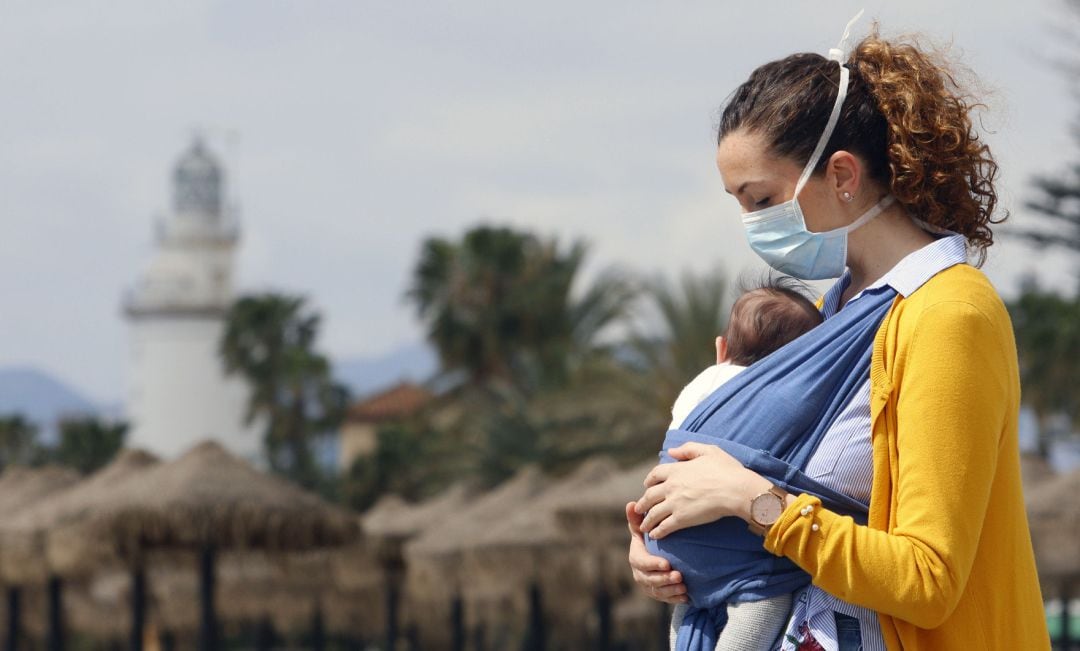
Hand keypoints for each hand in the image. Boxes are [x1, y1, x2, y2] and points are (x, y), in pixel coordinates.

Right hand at [625, 502, 687, 603]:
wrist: (657, 553)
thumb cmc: (650, 537)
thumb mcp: (643, 527)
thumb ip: (637, 518)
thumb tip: (631, 503)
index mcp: (635, 557)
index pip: (641, 562)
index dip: (652, 564)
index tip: (667, 563)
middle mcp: (639, 573)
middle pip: (649, 580)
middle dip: (663, 579)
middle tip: (679, 576)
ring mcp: (648, 585)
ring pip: (657, 592)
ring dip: (670, 590)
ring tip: (683, 586)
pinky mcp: (658, 594)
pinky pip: (665, 599)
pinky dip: (674, 599)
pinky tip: (686, 596)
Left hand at [635, 442, 768, 538]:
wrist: (735, 490)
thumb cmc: (726, 469)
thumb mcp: (708, 451)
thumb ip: (688, 449)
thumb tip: (671, 451)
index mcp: (676, 470)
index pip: (655, 475)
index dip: (649, 481)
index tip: (646, 486)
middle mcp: (671, 486)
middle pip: (649, 495)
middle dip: (642, 503)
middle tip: (639, 509)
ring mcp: (674, 503)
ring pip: (654, 513)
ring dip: (647, 521)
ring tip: (643, 527)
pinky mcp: (681, 519)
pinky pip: (664, 526)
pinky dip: (657, 531)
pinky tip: (655, 536)